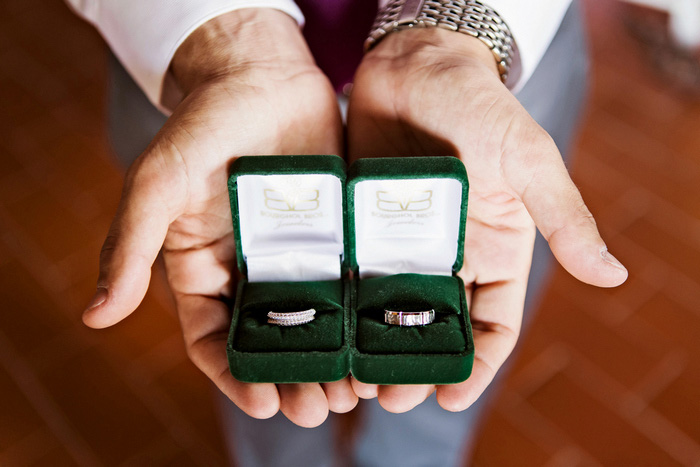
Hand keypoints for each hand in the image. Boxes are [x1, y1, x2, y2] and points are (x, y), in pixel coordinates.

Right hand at [82, 9, 355, 426]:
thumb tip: (94, 316)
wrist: (261, 74)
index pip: (213, 339)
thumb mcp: (158, 185)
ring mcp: (296, 254)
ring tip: (351, 390)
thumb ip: (129, 247)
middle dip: (291, 379)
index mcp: (202, 268)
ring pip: (313, 325)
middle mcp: (249, 270)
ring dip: (330, 361)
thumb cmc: (203, 124)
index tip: (262, 403)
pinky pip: (348, 285)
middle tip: (316, 408)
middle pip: (269, 342)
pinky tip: (374, 341)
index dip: (234, 376)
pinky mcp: (334, 234)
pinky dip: (358, 320)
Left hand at [347, 29, 627, 411]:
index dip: (475, 364)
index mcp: (494, 250)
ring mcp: (401, 243)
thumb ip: (562, 217)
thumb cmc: (479, 105)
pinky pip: (353, 274)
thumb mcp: (526, 161)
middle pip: (434, 327)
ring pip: (389, 311)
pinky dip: (344, 306)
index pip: (490, 322)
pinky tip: (328, 328)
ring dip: (375, 347)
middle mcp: (448, 255)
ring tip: (352, 378)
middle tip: (390, 396)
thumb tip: (613, 275)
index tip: (450, 398)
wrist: (415, 63)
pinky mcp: (362, 225)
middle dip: (416, 365)